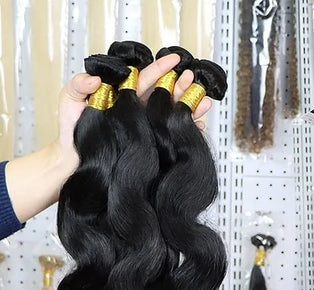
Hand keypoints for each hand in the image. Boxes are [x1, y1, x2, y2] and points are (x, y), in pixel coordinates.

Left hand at [56, 54, 212, 160]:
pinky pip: (172, 137)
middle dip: (181, 86)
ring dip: (189, 107)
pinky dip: (187, 131)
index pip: (144, 79)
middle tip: (193, 79)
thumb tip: (95, 78)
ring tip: (203, 102)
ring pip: (171, 115)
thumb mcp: (70, 103)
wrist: (74, 164)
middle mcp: (137, 112)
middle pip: (163, 95)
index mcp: (122, 97)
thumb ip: (79, 86)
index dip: (160, 69)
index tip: (175, 61)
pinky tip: (197, 126)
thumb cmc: (71, 134)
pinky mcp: (150, 146)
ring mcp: (145, 128)